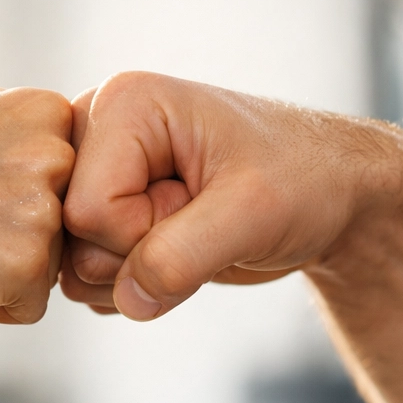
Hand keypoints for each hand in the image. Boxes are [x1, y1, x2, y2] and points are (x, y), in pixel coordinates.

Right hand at [0, 87, 74, 323]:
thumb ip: (15, 123)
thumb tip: (46, 131)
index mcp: (46, 110)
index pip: (71, 177)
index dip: (18, 195)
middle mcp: (58, 153)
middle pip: (67, 221)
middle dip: (17, 232)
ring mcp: (46, 210)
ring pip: (51, 265)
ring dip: (5, 268)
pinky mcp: (28, 265)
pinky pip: (31, 308)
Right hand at [61, 72, 381, 318]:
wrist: (331, 197)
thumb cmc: (304, 180)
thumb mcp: (252, 214)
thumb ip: (182, 256)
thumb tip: (128, 299)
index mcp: (123, 103)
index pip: (85, 209)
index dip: (141, 234)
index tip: (200, 206)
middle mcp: (99, 133)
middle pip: (71, 238)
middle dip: (138, 253)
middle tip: (200, 218)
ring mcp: (100, 176)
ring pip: (74, 265)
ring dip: (139, 272)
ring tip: (194, 229)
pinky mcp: (110, 215)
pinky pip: (88, 277)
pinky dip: (137, 284)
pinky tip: (181, 250)